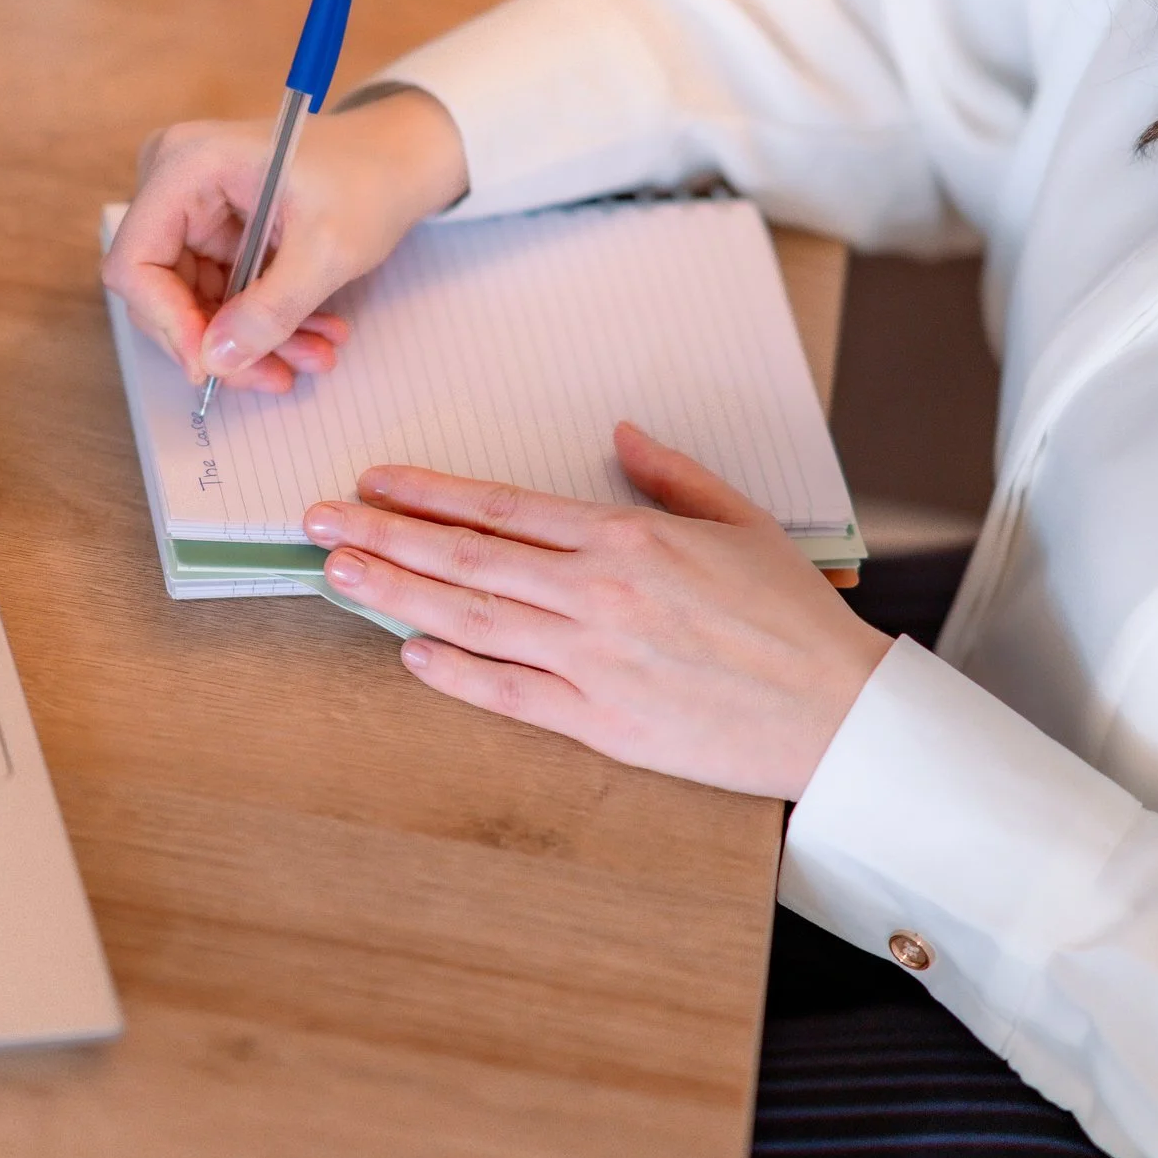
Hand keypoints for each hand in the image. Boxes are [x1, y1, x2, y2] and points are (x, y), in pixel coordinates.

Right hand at [102, 87, 467, 392]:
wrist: (399, 159)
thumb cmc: (369, 178)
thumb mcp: (327, 249)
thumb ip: (270, 309)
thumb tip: (215, 362)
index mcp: (187, 164)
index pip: (136, 262)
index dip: (168, 323)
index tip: (215, 367)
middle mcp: (174, 183)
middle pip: (160, 290)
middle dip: (220, 341)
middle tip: (277, 376)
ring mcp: (191, 210)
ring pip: (193, 303)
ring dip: (251, 340)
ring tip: (314, 356)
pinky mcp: (212, 234)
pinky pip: (219, 296)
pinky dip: (262, 323)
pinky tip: (311, 336)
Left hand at [301, 423, 890, 799]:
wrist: (839, 712)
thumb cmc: (794, 618)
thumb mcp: (742, 523)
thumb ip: (673, 476)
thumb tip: (621, 434)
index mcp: (629, 538)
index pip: (503, 508)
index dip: (429, 492)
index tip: (374, 480)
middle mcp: (598, 594)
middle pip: (467, 558)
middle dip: (384, 535)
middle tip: (318, 521)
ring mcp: (594, 661)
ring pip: (472, 620)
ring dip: (395, 594)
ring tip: (338, 573)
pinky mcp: (601, 724)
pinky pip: (509, 694)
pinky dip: (454, 673)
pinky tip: (408, 652)